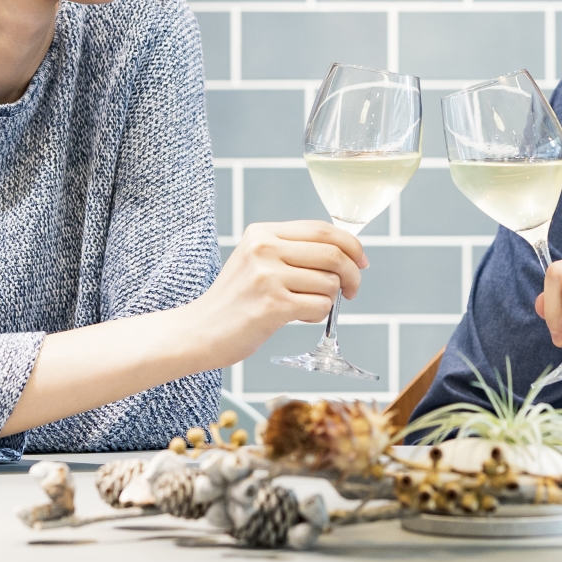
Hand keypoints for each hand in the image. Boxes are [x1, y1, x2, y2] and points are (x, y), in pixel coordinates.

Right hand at [187, 221, 367, 366]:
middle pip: (333, 254)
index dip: (351, 245)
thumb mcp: (256, 260)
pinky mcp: (273, 305)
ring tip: (305, 307)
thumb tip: (345, 254)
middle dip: (353, 274)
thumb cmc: (234, 300)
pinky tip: (298, 317)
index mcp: (263, 233)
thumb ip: (291, 251)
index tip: (361, 261)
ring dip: (329, 299)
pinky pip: (320, 307)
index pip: (322, 229)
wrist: (199, 331)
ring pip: (330, 283)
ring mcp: (268, 277)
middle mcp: (265, 249)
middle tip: (352, 291)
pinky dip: (318, 315)